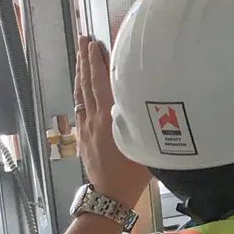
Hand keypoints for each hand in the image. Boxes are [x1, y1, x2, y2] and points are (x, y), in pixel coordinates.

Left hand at [75, 36, 151, 208]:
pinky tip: (80, 85)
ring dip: (80, 72)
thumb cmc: (133, 173)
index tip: (95, 44)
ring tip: (80, 54)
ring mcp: (86, 127)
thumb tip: (154, 99)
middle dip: (85, 60)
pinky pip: (79, 108)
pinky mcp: (83, 136)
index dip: (97, 62)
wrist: (110, 194)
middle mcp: (95, 119)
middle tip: (83, 40)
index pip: (101, 83)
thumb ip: (146, 120)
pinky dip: (79, 92)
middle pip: (87, 84)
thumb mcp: (147, 143)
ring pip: (80, 94)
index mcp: (110, 118)